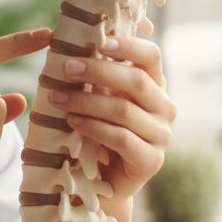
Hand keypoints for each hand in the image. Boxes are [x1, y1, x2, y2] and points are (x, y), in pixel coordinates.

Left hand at [46, 35, 174, 205]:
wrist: (101, 180)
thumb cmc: (96, 131)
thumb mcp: (97, 98)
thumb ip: (93, 77)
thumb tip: (66, 47)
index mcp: (154, 86)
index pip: (151, 56)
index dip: (128, 46)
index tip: (100, 41)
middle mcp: (164, 108)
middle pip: (137, 81)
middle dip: (98, 71)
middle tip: (67, 67)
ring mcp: (161, 136)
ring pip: (124, 111)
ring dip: (87, 101)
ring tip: (57, 98)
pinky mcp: (150, 161)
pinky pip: (121, 139)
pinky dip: (93, 127)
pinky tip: (72, 121)